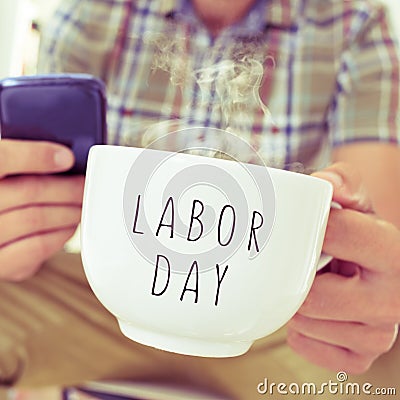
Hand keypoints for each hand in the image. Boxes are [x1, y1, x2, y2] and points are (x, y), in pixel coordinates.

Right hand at [0, 140, 84, 280]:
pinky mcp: (1, 265)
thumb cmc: (5, 196)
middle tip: (85, 185)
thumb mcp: (7, 173)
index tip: (67, 157)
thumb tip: (63, 156)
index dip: (36, 156)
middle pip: (29, 190)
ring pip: (36, 218)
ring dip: (69, 210)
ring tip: (81, 204)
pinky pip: (38, 247)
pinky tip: (68, 225)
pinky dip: (61, 234)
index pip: (3, 158)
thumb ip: (22, 162)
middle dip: (67, 187)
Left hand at [286, 162, 399, 373]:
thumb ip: (343, 182)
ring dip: (297, 304)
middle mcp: (392, 299)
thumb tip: (323, 184)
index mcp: (392, 253)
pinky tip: (311, 312)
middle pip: (314, 296)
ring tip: (312, 285)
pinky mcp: (361, 356)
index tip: (302, 229)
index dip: (310, 229)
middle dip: (298, 278)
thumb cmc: (357, 232)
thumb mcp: (356, 200)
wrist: (370, 267)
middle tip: (302, 266)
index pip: (338, 236)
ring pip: (306, 323)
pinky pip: (307, 346)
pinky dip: (299, 330)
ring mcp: (378, 334)